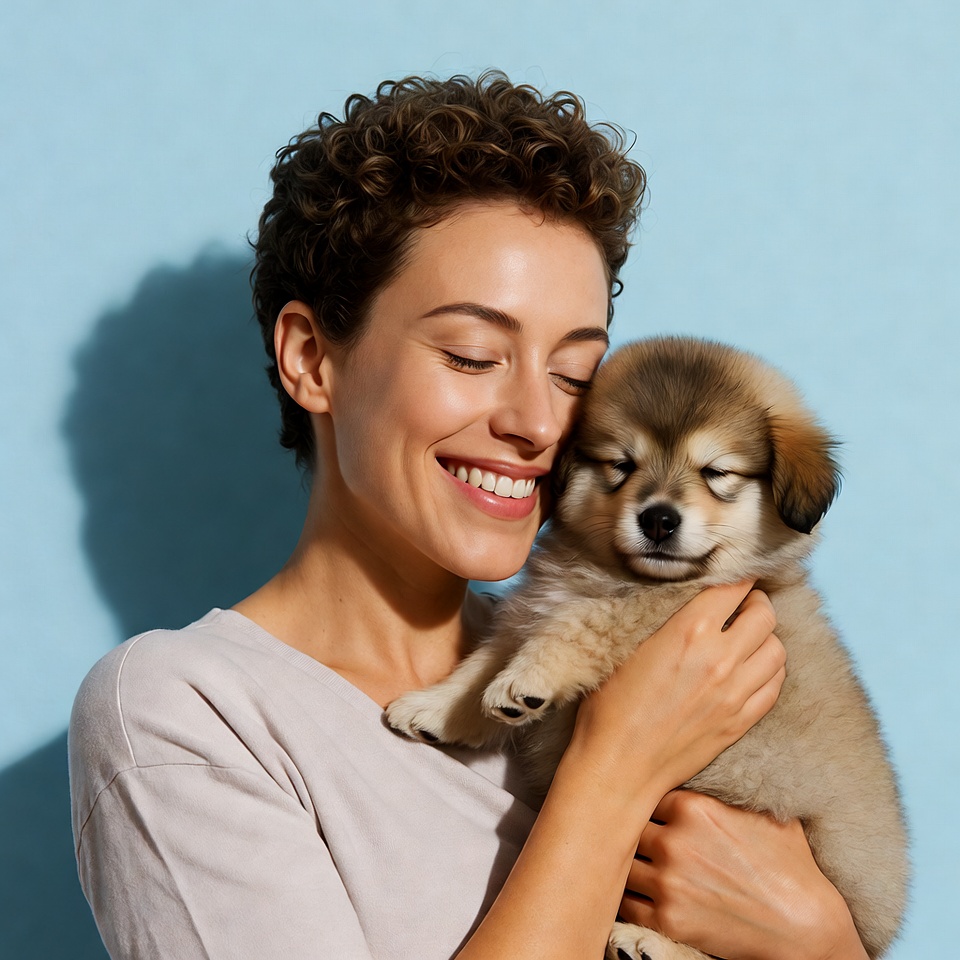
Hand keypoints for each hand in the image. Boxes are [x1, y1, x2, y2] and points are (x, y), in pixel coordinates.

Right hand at [571, 582, 785, 803]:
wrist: (618, 767)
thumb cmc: (610, 706)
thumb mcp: (625, 646)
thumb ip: (661, 618)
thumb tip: (682, 596)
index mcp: (688, 632)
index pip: (732, 587)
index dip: (736, 575)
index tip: (732, 573)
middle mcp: (720, 659)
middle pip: (764, 614)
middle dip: (755, 602)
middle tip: (740, 603)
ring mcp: (735, 693)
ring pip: (777, 649)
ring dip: (765, 636)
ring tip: (748, 635)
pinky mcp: (741, 721)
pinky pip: (775, 685)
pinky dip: (770, 670)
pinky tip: (752, 668)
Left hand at [620, 790, 867, 959]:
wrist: (805, 928)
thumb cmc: (790, 865)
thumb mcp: (764, 811)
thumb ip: (730, 785)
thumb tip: (717, 750)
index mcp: (692, 807)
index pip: (643, 791)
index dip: (641, 797)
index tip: (642, 802)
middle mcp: (675, 841)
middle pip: (626, 824)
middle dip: (627, 828)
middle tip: (623, 829)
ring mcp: (668, 882)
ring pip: (622, 863)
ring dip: (624, 863)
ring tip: (623, 859)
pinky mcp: (668, 920)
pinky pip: (625, 904)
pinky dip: (626, 899)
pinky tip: (632, 892)